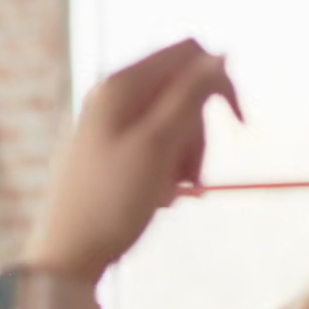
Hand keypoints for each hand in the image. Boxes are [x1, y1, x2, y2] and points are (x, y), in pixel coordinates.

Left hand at [28, 40, 239, 282]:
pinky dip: (167, 168)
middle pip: (183, 91)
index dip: (221, 84)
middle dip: (198, 132)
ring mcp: (110, 122)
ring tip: (173, 192)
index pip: (189, 54)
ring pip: (174, 122)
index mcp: (120, 84)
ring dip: (185, 156)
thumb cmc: (112, 201)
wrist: (69, 254)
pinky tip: (159, 196)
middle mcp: (112, 95)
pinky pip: (156, 145)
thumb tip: (219, 56)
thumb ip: (189, 96)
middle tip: (190, 176)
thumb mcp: (158, 146)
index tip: (239, 126)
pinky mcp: (111, 149)